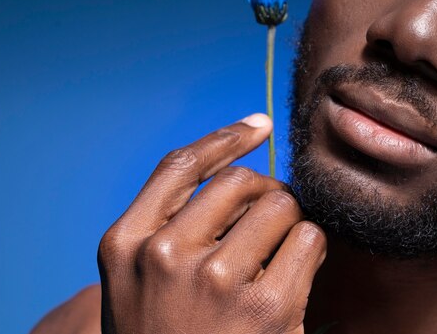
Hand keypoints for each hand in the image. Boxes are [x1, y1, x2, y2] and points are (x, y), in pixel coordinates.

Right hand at [98, 114, 326, 333]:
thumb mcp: (139, 281)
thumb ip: (172, 226)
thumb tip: (244, 166)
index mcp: (125, 244)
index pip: (180, 166)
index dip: (225, 138)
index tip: (259, 126)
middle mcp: (163, 256)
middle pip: (240, 181)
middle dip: (265, 192)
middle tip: (272, 220)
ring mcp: (214, 282)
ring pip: (280, 204)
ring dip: (289, 223)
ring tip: (278, 256)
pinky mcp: (265, 309)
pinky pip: (308, 239)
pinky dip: (311, 249)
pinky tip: (296, 277)